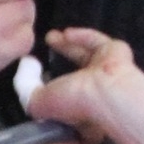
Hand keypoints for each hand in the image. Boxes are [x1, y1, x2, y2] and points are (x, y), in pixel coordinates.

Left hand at [29, 29, 135, 143]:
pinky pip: (97, 42)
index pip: (63, 97)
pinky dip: (83, 37)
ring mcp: (108, 73)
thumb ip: (26, 87)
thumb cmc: (75, 104)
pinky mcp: (117, 54)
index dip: (50, 86)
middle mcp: (95, 93)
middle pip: (75, 71)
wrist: (107, 94)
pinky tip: (68, 33)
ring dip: (68, 44)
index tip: (36, 74)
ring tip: (51, 36)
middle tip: (47, 45)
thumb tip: (25, 66)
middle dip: (60, 56)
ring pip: (86, 54)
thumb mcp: (38, 104)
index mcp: (80, 110)